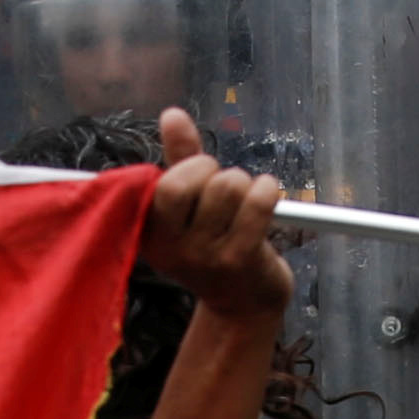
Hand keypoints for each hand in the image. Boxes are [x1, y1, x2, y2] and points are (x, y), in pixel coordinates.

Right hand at [139, 109, 290, 319]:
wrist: (243, 304)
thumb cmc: (215, 244)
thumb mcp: (189, 206)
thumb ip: (180, 157)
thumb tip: (172, 114)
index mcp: (151, 233)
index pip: (162, 185)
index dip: (189, 168)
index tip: (200, 176)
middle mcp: (172, 249)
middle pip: (189, 181)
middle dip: (212, 170)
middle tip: (223, 187)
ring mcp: (205, 257)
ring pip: (228, 186)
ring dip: (245, 182)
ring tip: (246, 199)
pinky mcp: (240, 260)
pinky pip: (258, 202)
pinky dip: (267, 189)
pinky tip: (267, 195)